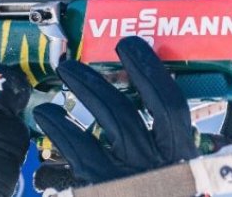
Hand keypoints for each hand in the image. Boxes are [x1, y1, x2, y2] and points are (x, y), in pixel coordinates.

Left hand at [33, 36, 197, 187]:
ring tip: (61, 79)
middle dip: (97, 81)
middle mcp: (156, 168)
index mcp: (183, 162)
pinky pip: (75, 151)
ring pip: (98, 125)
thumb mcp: (182, 183)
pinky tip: (47, 117)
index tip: (130, 49)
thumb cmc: (164, 196)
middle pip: (126, 111)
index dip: (151, 73)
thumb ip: (172, 155)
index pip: (172, 108)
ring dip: (78, 96)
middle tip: (75, 64)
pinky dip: (59, 128)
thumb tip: (164, 118)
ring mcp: (126, 180)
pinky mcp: (97, 192)